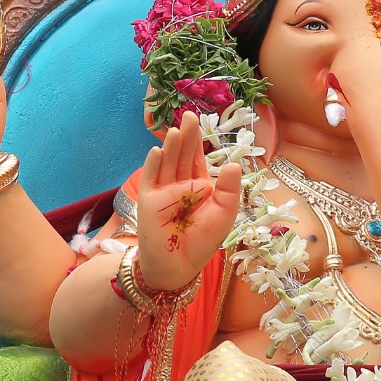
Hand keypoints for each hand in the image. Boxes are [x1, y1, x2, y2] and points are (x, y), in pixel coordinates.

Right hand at [134, 111, 242, 293]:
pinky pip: (151, 179)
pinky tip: (157, 151)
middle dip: (185, 136)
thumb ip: (228, 190)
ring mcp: (162, 191)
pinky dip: (153, 165)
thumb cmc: (202, 241)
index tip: (198, 120)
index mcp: (198, 184)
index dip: (197, 140)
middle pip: (181, 155)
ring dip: (170, 146)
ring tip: (175, 130)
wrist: (179, 265)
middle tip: (188, 116)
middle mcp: (178, 184)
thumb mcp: (224, 214)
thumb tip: (231, 164)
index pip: (196, 158)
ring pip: (167, 163)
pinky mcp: (149, 201)